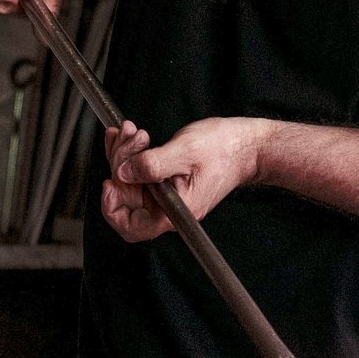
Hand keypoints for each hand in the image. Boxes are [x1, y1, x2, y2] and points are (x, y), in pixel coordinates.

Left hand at [100, 117, 269, 242]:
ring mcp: (168, 195)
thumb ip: (152, 164)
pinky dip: (132, 152)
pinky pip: (141, 172)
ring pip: (131, 182)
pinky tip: (131, 134)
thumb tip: (122, 173)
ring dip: (125, 153)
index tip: (110, 182)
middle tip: (131, 136)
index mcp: (175, 211)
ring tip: (132, 130)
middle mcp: (169, 208)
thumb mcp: (185, 151)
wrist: (247, 145)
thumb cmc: (225, 149)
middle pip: (127, 198)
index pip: (132, 227)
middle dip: (121, 164)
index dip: (113, 208)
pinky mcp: (167, 181)